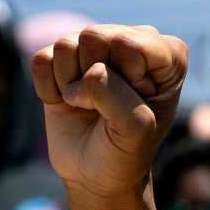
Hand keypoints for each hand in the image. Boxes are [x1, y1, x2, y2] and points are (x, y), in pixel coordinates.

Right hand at [31, 25, 187, 199]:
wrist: (95, 174)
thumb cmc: (125, 151)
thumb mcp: (135, 130)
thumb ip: (116, 95)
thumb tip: (87, 74)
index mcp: (167, 54)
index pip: (129, 43)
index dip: (124, 79)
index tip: (134, 106)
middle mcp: (132, 40)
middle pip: (94, 36)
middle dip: (93, 79)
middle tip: (104, 108)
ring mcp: (94, 46)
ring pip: (66, 45)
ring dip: (70, 86)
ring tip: (86, 106)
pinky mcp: (60, 57)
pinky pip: (42, 59)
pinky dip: (49, 89)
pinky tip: (67, 103)